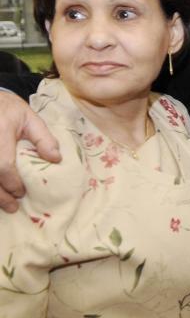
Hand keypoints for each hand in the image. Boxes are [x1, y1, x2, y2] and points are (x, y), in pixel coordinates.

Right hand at [0, 91, 60, 212]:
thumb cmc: (8, 110)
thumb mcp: (29, 117)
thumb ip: (44, 138)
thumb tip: (56, 159)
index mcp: (1, 130)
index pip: (3, 164)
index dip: (12, 182)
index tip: (21, 192)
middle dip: (0, 194)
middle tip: (12, 207)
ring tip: (3, 205)